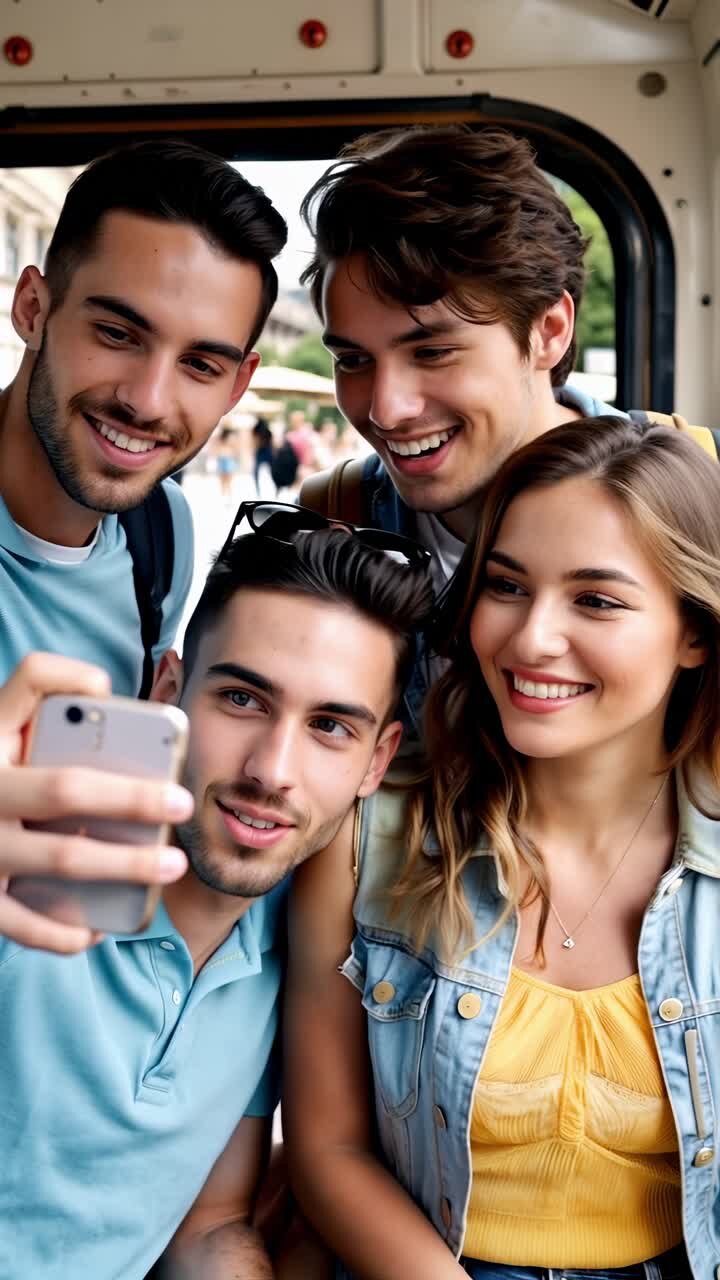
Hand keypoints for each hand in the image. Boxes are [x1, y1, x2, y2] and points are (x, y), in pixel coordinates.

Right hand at [0, 653, 190, 953]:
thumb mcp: (5, 731)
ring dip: (125, 865)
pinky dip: (65, 930)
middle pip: (66, 789)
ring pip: (63, 858)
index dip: (75, 681)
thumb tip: (102, 688)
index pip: (31, 681)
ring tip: (173, 864)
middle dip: (132, 797)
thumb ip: (45, 702)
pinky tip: (99, 927)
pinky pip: (25, 922)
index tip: (123, 696)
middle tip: (182, 803)